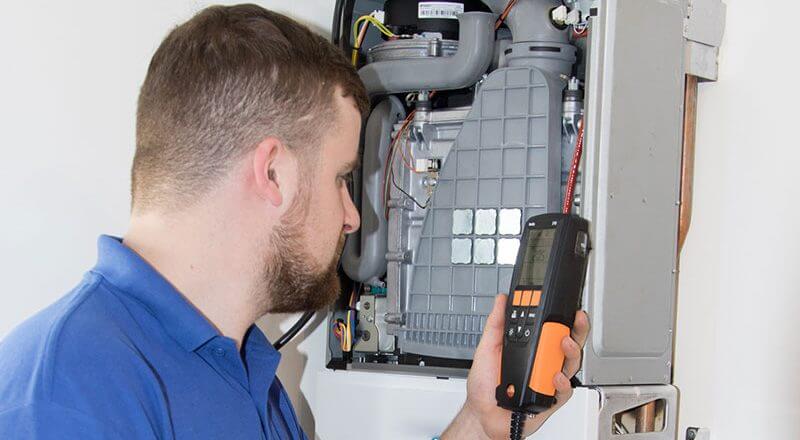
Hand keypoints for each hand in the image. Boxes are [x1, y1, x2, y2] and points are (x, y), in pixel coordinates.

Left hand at [441, 294, 589, 439]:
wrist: (482, 414)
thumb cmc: (485, 385)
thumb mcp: (487, 349)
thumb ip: (496, 324)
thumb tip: (501, 301)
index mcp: (531, 348)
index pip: (551, 328)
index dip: (562, 316)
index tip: (565, 303)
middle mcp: (543, 362)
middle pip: (568, 343)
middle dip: (577, 330)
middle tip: (575, 320)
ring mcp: (548, 380)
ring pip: (570, 364)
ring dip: (571, 352)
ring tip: (564, 344)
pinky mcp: (551, 399)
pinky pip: (564, 390)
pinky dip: (562, 382)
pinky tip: (555, 377)